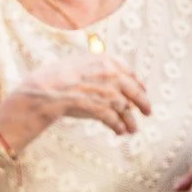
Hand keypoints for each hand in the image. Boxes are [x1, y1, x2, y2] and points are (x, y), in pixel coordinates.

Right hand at [1, 54, 151, 141]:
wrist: (43, 90)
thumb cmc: (55, 76)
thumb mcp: (79, 62)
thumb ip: (98, 67)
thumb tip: (113, 77)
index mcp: (105, 60)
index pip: (129, 72)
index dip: (138, 83)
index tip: (142, 90)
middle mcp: (110, 74)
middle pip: (134, 91)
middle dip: (143, 103)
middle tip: (148, 112)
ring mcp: (106, 92)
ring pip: (125, 108)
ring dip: (130, 121)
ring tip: (133, 129)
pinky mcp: (100, 108)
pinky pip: (114, 120)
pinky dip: (118, 127)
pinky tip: (120, 132)